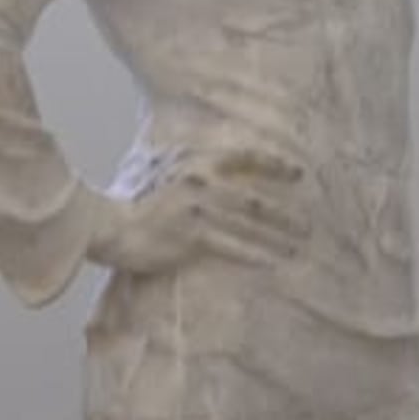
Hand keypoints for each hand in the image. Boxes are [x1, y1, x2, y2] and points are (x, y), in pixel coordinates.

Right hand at [89, 147, 314, 276]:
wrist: (109, 225)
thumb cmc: (136, 202)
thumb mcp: (165, 171)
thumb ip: (193, 169)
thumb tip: (220, 172)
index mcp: (197, 162)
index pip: (245, 158)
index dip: (275, 165)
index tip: (300, 173)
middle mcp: (202, 181)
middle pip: (255, 198)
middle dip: (285, 212)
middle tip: (309, 224)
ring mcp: (198, 209)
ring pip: (248, 224)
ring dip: (277, 236)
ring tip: (298, 245)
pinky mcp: (192, 235)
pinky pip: (233, 246)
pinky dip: (255, 254)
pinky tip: (273, 261)